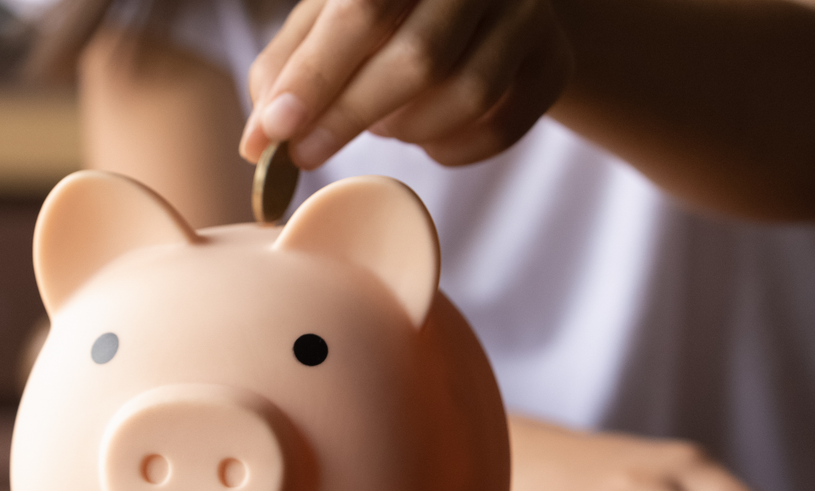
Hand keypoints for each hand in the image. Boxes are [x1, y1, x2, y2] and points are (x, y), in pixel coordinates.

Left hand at [238, 0, 573, 169]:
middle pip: (418, 59)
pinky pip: (501, 127)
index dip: (316, 76)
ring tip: (381, 120)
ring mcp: (528, 12)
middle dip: (350, 116)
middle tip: (306, 151)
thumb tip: (259, 138)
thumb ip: (286, 68)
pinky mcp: (555, 61)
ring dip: (406, 129)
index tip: (277, 129)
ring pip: (465, 97)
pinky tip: (427, 135)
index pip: (361, 11)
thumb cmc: (382, 10)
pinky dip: (451, 148)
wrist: (474, 2)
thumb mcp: (326, 16)